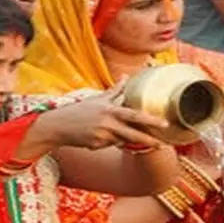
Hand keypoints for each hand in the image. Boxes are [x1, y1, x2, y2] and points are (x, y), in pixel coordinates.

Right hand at [31, 86, 167, 150]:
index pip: (135, 116)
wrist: (59, 125)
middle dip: (149, 140)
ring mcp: (102, 136)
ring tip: (108, 131)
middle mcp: (108, 124)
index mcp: (110, 110)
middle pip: (133, 134)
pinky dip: (107, 142)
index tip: (164, 124)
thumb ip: (114, 90)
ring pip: (120, 141)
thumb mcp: (98, 99)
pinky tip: (95, 135)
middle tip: (162, 145)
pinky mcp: (96, 145)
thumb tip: (125, 77)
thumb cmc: (79, 110)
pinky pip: (108, 145)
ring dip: (121, 138)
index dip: (150, 121)